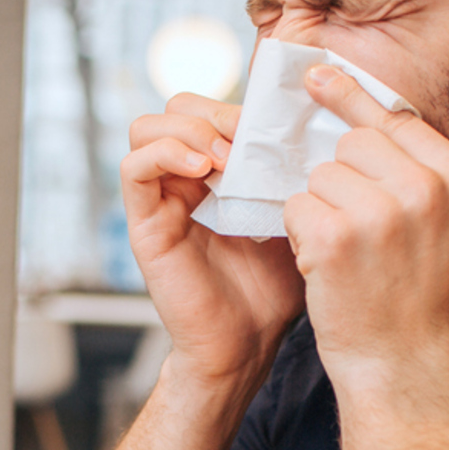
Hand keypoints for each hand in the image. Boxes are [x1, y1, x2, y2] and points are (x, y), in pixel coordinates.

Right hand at [122, 93, 304, 386]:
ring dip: (190, 130)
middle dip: (215, 111)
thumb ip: (293, 174)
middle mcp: (183, 180)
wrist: (248, 344)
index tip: (276, 126)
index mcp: (217, 173)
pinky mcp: (145, 224)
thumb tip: (314, 125)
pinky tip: (204, 173)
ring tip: (226, 157)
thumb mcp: (294, 217)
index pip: (213, 108)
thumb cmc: (274, 288)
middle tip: (248, 139)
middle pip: (178, 107)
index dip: (240, 105)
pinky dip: (166, 155)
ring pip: (147, 126)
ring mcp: (160, 200)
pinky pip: (134, 168)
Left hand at [283, 66, 448, 387]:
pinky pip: (296, 207)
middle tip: (356, 233)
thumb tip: (376, 114)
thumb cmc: (419, 302)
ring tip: (345, 258)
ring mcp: (382, 212)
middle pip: (353, 144)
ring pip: (320, 176)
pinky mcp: (337, 237)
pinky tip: (323, 268)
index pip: (397, 120)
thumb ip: (428, 175)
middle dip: (340, 181)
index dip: (353, 99)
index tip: (316, 77)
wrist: (400, 367)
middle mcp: (429, 189)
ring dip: (319, 211)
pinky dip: (299, 235)